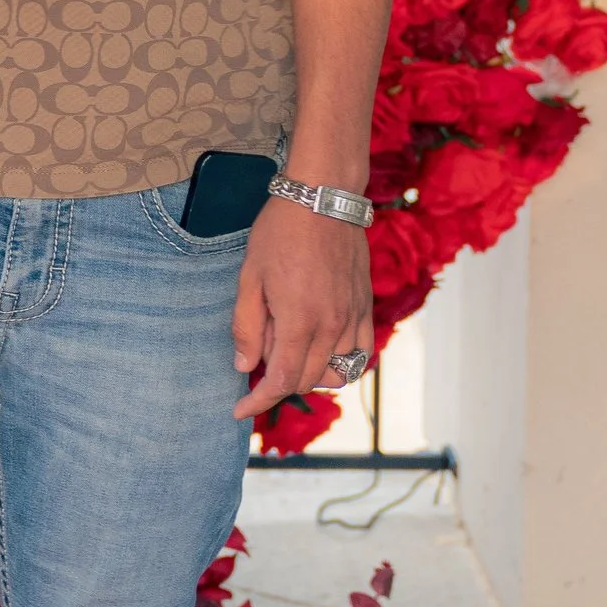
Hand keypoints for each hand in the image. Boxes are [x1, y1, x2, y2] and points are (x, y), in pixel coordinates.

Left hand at [231, 196, 372, 422]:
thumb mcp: (249, 277)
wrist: (323, 197)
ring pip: (335, 371)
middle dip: (278, 381)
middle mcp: (333, 325)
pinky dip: (339, 362)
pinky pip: (360, 353)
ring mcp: (353, 317)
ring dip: (307, 371)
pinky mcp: (365, 307)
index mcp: (300, 320)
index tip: (240, 410)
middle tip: (258, 349)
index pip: (283, 381)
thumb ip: (247, 327)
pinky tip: (318, 346)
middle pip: (307, 380)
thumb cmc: (280, 232)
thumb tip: (244, 366)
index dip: (259, 401)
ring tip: (285, 341)